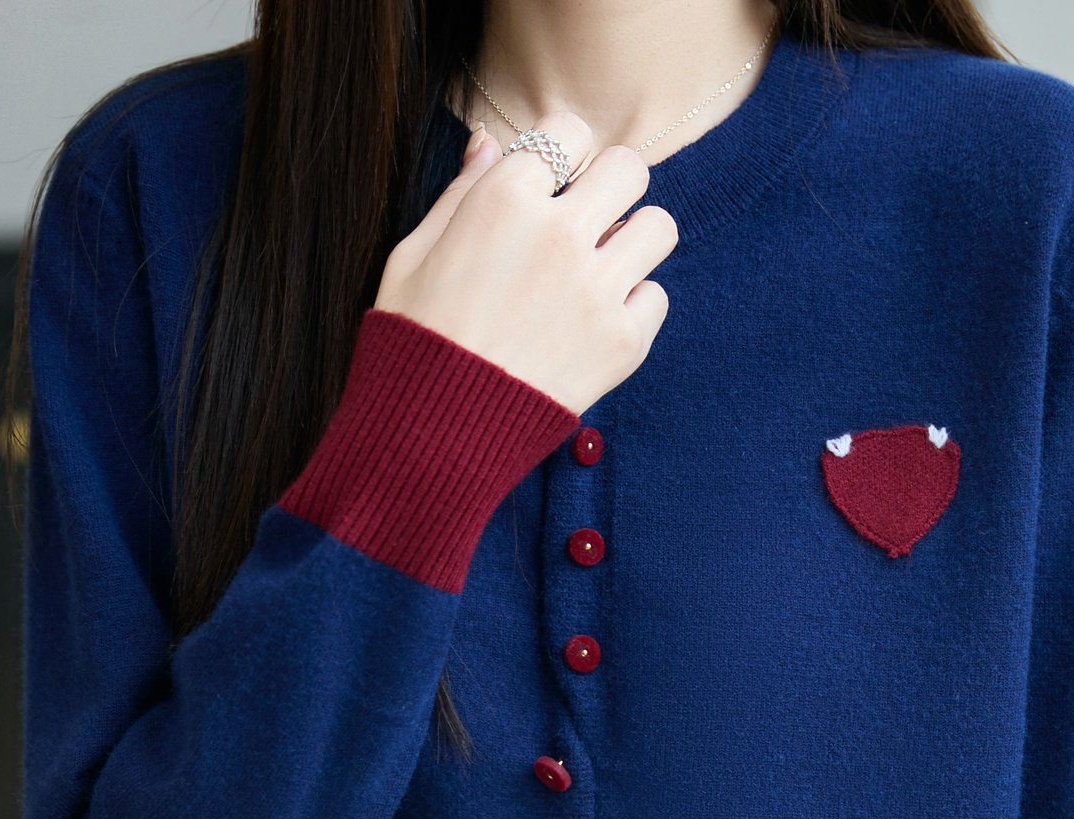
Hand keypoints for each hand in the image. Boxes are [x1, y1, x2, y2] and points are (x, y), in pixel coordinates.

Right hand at [373, 109, 676, 415]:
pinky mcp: (623, 342)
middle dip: (610, 189)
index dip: (563, 156)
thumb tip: (490, 143)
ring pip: (659, 228)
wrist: (434, 432)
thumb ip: (461, 193)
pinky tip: (595, 324)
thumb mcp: (414, 254)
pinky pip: (656, 296)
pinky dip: (633, 307)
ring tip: (602, 270)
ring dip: (634, 242)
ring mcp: (597, 289)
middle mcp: (559, 235)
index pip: (568, 130)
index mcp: (504, 200)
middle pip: (629, 168)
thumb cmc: (414, 340)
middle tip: (588, 223)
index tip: (553, 185)